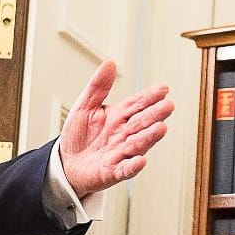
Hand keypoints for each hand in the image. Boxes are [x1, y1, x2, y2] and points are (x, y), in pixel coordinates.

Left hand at [58, 59, 172, 197]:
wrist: (66, 164)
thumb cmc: (79, 137)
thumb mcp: (84, 106)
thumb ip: (98, 87)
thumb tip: (109, 63)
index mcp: (118, 117)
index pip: (137, 104)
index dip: (149, 97)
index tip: (163, 89)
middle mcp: (123, 135)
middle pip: (141, 123)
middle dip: (155, 115)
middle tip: (168, 106)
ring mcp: (120, 153)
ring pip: (137, 144)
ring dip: (149, 137)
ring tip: (161, 128)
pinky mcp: (112, 172)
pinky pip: (124, 169)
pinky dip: (132, 166)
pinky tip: (140, 160)